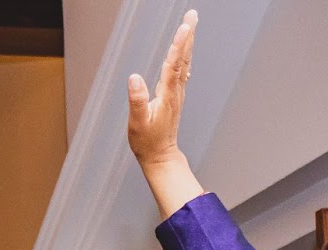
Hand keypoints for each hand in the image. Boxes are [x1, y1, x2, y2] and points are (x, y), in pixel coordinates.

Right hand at [127, 10, 205, 217]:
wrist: (160, 157)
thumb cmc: (147, 142)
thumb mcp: (137, 123)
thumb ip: (137, 100)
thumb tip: (135, 77)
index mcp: (167, 95)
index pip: (174, 64)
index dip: (179, 45)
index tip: (184, 26)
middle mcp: (175, 91)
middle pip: (183, 58)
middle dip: (188, 35)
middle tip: (192, 15)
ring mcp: (177, 93)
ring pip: (184, 62)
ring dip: (187, 42)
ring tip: (189, 24)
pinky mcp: (174, 96)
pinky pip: (181, 71)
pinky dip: (184, 56)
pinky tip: (185, 51)